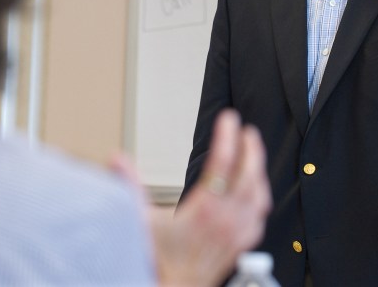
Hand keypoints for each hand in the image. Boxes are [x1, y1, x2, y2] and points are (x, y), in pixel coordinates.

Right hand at [114, 109, 270, 286]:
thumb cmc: (158, 259)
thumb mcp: (140, 219)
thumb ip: (129, 185)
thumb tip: (117, 159)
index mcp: (204, 210)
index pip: (222, 162)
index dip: (226, 136)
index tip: (228, 118)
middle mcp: (226, 220)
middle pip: (249, 175)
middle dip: (251, 148)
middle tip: (247, 131)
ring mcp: (237, 232)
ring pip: (259, 194)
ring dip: (258, 171)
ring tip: (253, 154)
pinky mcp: (241, 243)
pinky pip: (259, 214)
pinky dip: (260, 196)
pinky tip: (256, 189)